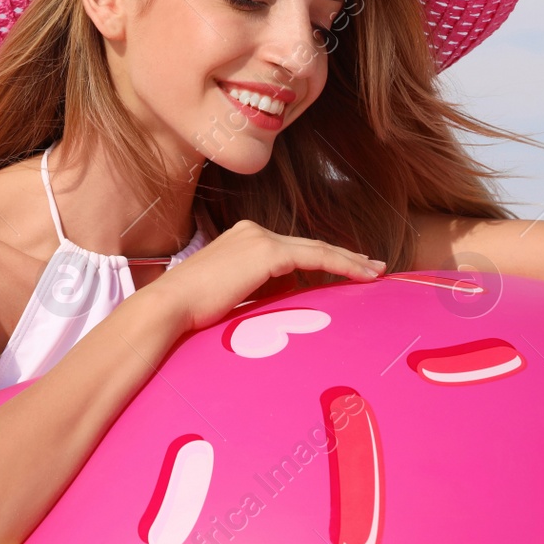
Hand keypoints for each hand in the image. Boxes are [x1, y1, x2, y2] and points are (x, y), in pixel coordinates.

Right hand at [147, 220, 385, 333]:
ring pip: (317, 249)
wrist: (169, 307)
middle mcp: (253, 232)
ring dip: (348, 261)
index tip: (348, 268)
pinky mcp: (267, 252)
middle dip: (344, 256)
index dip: (323, 257)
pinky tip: (360, 275)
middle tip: (373, 266)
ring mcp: (260, 239)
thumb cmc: (192, 311)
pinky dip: (341, 266)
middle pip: (309, 245)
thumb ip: (258, 291)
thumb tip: (283, 299)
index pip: (292, 249)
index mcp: (243, 240)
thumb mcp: (232, 296)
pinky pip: (315, 258)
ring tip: (374, 272)